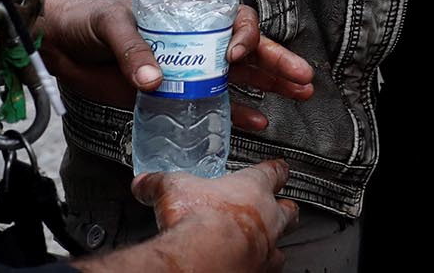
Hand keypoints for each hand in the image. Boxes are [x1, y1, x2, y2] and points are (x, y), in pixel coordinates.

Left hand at [40, 0, 314, 130]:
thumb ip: (134, 51)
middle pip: (248, 49)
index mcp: (189, 14)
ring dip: (269, 85)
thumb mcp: (112, 25)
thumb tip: (153, 82)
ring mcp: (188, 68)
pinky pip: (212, 103)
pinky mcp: (173, 93)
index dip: (244, 35)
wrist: (61, 43)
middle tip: (304, 78)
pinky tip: (258, 122)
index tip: (237, 54)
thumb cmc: (89, 21)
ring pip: (239, 76)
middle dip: (278, 62)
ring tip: (299, 95)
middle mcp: (196, 40)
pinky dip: (236, 112)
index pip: (233, 19)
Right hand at [126, 159, 297, 271]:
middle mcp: (267, 217)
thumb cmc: (197, 220)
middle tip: (278, 210)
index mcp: (253, 188)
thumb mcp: (172, 190)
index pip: (275, 172)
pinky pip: (267, 270)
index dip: (276, 170)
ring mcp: (267, 248)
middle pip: (289, 210)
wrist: (202, 258)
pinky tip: (247, 268)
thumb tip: (144, 182)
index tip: (278, 170)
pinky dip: (258, 268)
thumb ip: (158, 184)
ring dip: (273, 244)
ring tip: (263, 246)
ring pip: (282, 244)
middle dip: (284, 210)